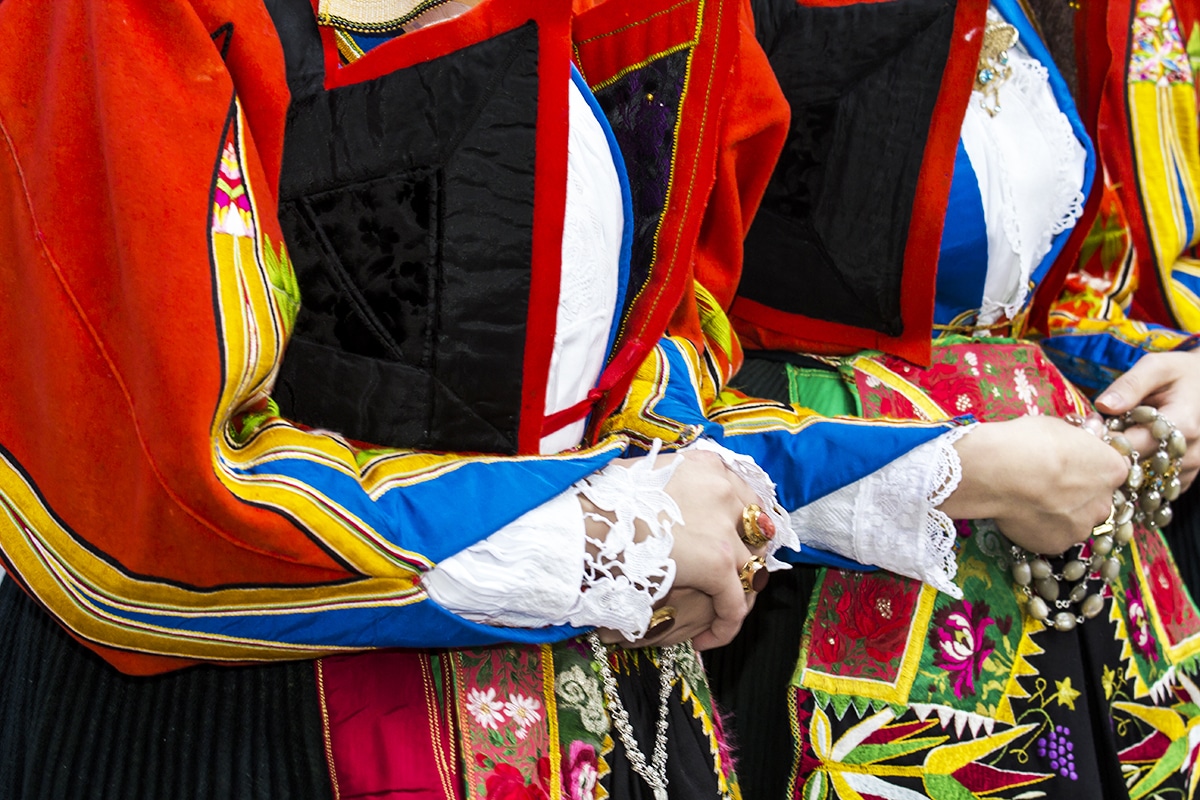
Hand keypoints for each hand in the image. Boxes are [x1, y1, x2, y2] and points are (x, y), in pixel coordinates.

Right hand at [585, 448, 763, 648]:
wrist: (580, 522)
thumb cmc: (599, 502)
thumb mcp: (641, 477)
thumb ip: (668, 486)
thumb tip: (668, 500)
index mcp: (706, 466)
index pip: (745, 498)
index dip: (742, 527)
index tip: (733, 547)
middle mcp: (724, 490)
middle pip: (757, 533)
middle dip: (748, 559)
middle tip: (730, 585)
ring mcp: (725, 527)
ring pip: (753, 570)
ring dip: (740, 596)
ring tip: (719, 616)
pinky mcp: (719, 563)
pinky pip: (736, 603)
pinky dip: (727, 626)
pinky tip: (708, 640)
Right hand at [938, 415, 1128, 553]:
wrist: (997, 472)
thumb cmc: (1028, 442)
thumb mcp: (1059, 427)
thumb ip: (1077, 440)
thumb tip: (1084, 437)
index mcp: (1112, 470)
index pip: (1111, 470)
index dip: (1089, 466)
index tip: (1071, 463)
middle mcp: (1104, 503)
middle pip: (1095, 500)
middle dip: (1076, 493)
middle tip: (1047, 483)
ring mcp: (1081, 527)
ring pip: (1074, 521)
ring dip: (1058, 513)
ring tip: (1029, 499)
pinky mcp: (1056, 545)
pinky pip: (1051, 536)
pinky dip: (1039, 528)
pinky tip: (1021, 513)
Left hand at [1095, 350, 1199, 489]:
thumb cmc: (1182, 373)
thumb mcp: (1158, 367)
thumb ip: (1130, 385)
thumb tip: (1103, 406)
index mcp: (1182, 424)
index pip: (1133, 446)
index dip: (1105, 441)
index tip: (1089, 431)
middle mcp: (1190, 452)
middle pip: (1136, 468)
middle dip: (1111, 457)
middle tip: (1095, 439)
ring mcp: (1191, 467)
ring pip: (1144, 482)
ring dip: (1124, 468)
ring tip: (1115, 444)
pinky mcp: (1187, 476)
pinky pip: (1155, 487)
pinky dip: (1137, 476)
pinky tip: (1130, 457)